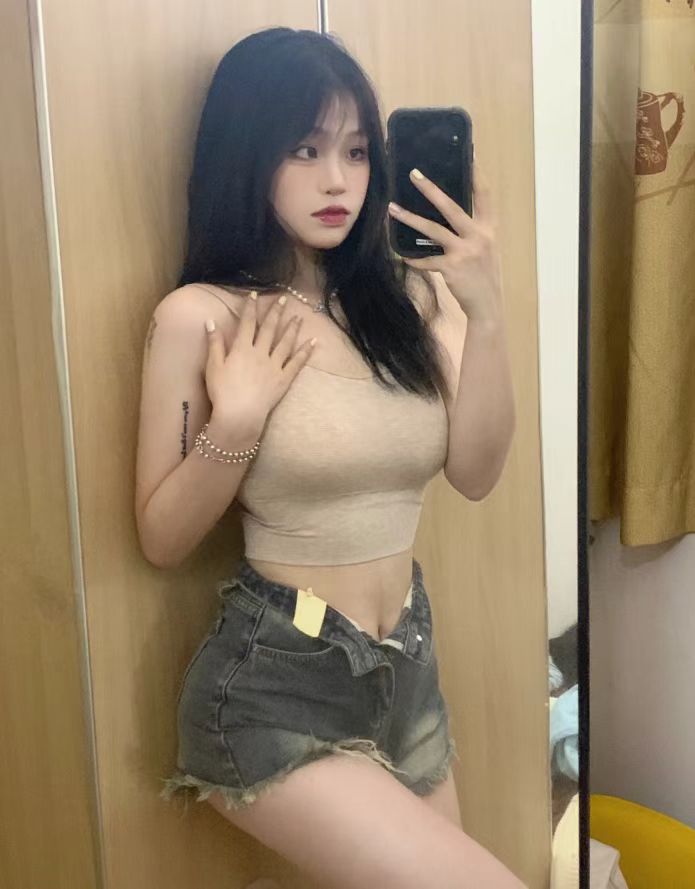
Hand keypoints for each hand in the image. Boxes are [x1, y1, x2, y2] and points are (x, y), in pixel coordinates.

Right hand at [204, 293, 316, 429]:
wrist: (239, 415)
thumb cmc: (222, 392)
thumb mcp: (213, 366)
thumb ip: (214, 343)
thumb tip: (211, 321)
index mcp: (242, 349)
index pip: (247, 323)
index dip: (250, 308)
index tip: (254, 295)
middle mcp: (260, 353)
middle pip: (269, 329)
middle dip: (276, 312)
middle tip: (284, 299)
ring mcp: (274, 366)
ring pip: (285, 342)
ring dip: (292, 328)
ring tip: (299, 317)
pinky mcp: (284, 379)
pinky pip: (297, 363)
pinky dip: (306, 351)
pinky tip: (313, 342)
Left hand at [387, 161, 503, 322]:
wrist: (487, 306)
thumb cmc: (484, 277)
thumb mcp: (486, 250)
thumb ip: (472, 232)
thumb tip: (451, 217)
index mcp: (488, 229)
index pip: (484, 195)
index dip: (476, 174)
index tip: (470, 154)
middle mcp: (478, 237)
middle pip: (451, 206)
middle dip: (431, 189)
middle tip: (414, 174)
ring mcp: (464, 252)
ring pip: (432, 230)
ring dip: (410, 219)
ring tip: (392, 209)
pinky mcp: (451, 268)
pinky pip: (426, 260)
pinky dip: (414, 259)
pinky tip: (403, 256)